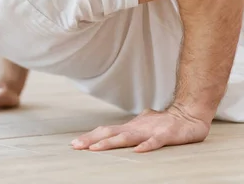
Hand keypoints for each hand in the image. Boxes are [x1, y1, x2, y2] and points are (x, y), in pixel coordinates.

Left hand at [71, 105, 211, 152]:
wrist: (189, 113)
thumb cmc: (165, 121)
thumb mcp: (144, 126)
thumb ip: (131, 129)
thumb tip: (119, 131)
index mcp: (130, 127)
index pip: (106, 132)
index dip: (90, 137)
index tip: (75, 143)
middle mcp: (136, 128)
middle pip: (110, 133)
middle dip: (92, 140)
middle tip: (76, 146)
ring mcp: (151, 131)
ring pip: (127, 137)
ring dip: (110, 143)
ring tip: (96, 149)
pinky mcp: (167, 135)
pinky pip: (155, 141)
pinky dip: (146, 146)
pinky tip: (137, 151)